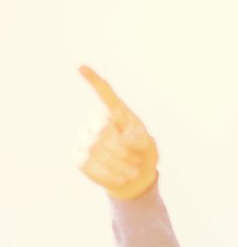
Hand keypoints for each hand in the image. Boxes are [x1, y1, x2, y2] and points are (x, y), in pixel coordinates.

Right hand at [77, 66, 158, 199]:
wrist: (134, 178)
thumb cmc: (143, 155)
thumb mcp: (150, 146)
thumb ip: (142, 139)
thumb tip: (126, 140)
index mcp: (117, 113)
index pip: (104, 93)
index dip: (94, 81)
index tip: (82, 67)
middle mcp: (98, 122)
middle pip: (102, 130)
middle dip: (122, 150)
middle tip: (137, 164)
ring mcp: (85, 138)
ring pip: (95, 149)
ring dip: (117, 165)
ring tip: (133, 173)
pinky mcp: (78, 156)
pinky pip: (87, 164)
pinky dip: (107, 174)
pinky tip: (120, 179)